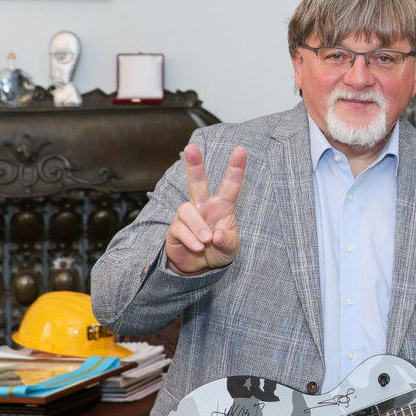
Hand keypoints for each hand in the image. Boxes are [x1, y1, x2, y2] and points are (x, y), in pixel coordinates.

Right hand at [165, 145, 246, 274]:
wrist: (199, 268)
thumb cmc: (218, 250)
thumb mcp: (231, 248)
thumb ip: (228, 241)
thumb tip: (217, 235)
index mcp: (222, 206)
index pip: (230, 185)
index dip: (236, 168)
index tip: (240, 150)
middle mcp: (203, 206)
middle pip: (197, 182)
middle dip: (194, 165)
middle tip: (191, 148)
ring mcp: (188, 216)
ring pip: (187, 210)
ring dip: (198, 226)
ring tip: (206, 242)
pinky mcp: (175, 229)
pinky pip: (180, 229)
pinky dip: (191, 239)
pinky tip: (198, 247)